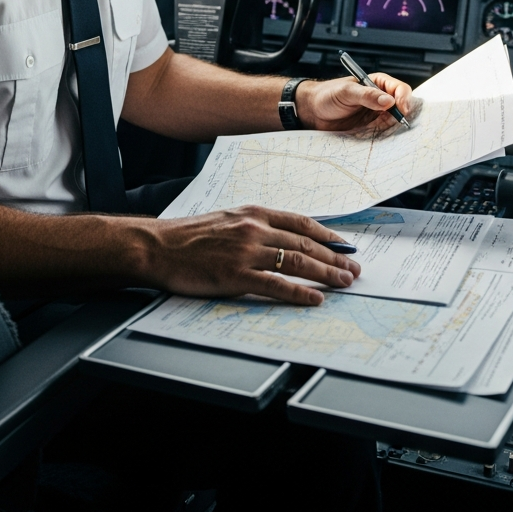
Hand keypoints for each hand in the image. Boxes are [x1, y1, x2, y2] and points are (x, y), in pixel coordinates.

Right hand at [142, 205, 361, 305]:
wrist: (158, 246)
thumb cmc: (188, 235)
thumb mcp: (227, 219)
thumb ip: (255, 226)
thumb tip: (284, 239)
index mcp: (254, 213)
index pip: (301, 223)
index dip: (328, 235)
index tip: (346, 246)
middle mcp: (254, 229)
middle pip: (305, 244)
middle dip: (335, 257)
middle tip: (354, 270)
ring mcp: (246, 252)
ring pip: (297, 262)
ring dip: (326, 274)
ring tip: (344, 283)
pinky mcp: (235, 275)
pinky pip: (276, 285)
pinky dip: (300, 293)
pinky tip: (315, 298)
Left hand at [295, 73, 412, 131]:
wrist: (312, 111)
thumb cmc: (327, 95)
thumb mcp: (346, 92)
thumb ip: (367, 95)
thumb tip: (388, 101)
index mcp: (377, 84)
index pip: (399, 89)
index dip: (404, 98)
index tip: (401, 109)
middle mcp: (380, 99)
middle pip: (401, 106)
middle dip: (403, 115)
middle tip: (400, 124)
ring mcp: (376, 115)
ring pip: (394, 122)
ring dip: (395, 128)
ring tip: (390, 133)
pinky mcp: (370, 128)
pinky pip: (383, 133)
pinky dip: (385, 136)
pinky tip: (382, 138)